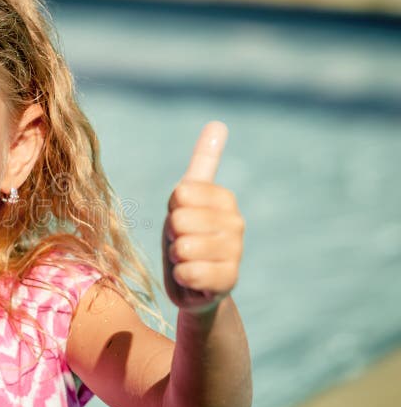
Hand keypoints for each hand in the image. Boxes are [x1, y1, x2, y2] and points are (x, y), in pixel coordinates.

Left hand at [162, 121, 243, 313]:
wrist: (194, 284)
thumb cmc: (186, 236)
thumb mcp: (186, 199)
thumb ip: (203, 163)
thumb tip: (219, 122)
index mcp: (224, 198)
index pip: (182, 193)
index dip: (172, 209)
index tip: (182, 218)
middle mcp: (236, 222)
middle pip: (179, 220)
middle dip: (171, 236)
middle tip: (182, 243)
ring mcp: (235, 252)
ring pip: (184, 247)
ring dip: (176, 257)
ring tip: (187, 260)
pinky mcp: (230, 280)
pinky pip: (189, 272)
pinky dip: (182, 276)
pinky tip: (192, 277)